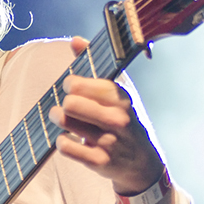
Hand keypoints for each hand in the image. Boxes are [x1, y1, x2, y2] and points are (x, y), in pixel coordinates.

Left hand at [47, 37, 163, 194]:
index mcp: (122, 97)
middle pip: (71, 103)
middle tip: (67, 106)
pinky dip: (62, 142)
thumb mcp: (118, 92)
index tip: (72, 87)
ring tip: (63, 119)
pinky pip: (66, 147)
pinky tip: (68, 138)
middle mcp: (118, 118)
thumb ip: (95, 65)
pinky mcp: (100, 162)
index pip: (80, 83)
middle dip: (64, 103)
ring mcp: (110, 141)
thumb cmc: (126, 120)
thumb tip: (75, 40)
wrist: (143, 162)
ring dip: (60, 120)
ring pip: (66, 123)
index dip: (70, 84)